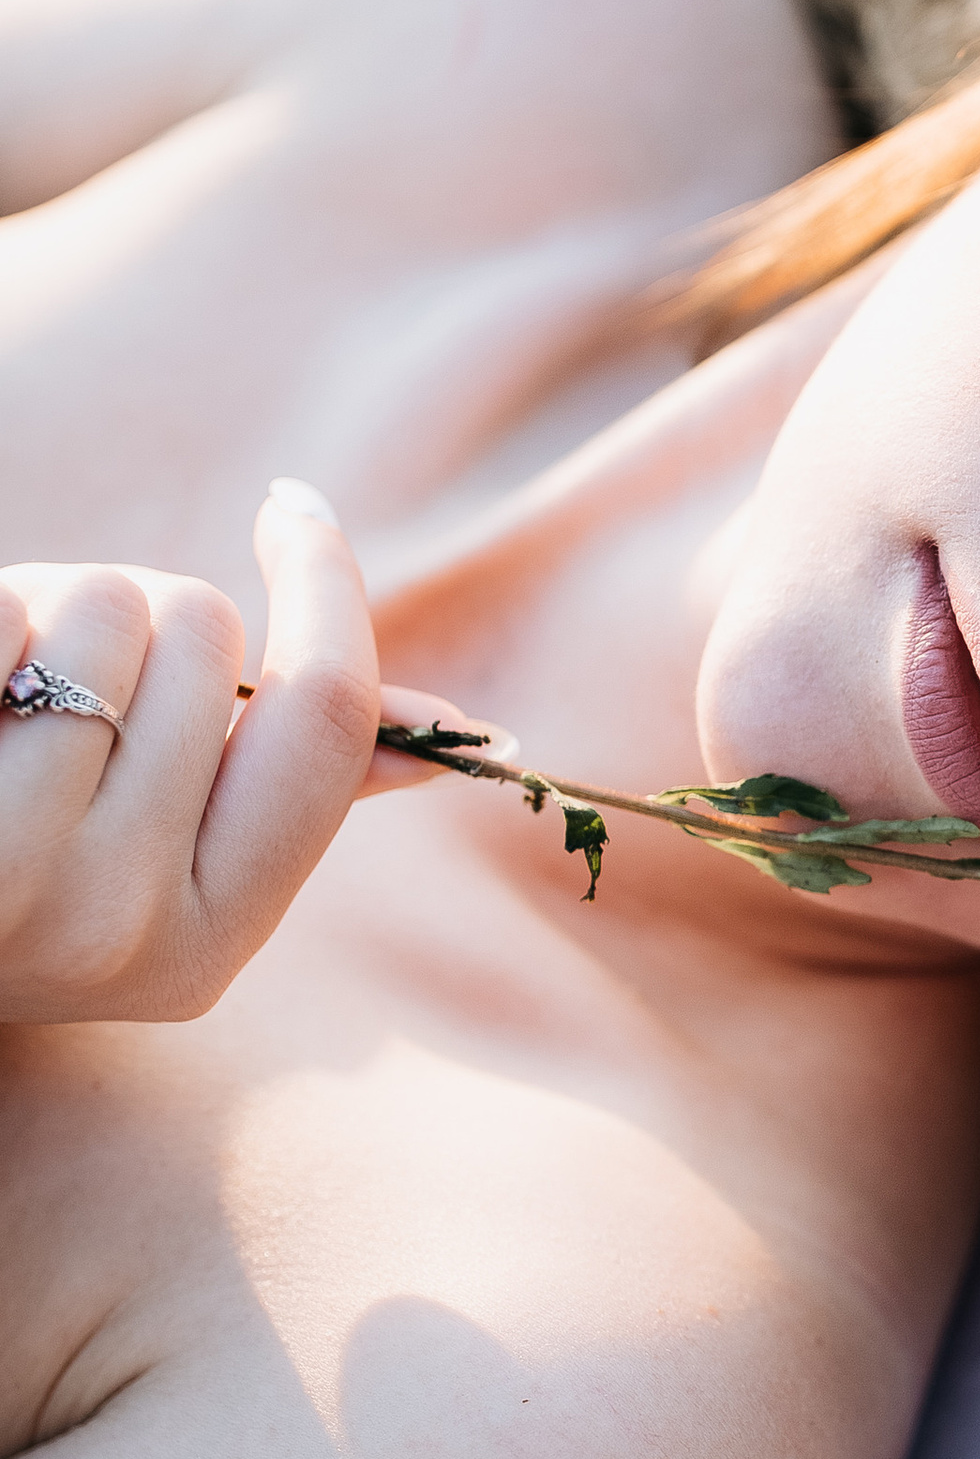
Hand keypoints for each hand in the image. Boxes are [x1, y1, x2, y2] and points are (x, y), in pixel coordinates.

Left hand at [0, 484, 384, 1023]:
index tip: (292, 513)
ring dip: (53, 603)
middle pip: (206, 635)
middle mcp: (116, 928)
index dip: (325, 587)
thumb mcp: (159, 861)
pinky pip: (7, 615)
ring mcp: (11, 877)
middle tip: (64, 675)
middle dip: (142, 611)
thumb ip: (291, 786)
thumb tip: (456, 736)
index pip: (324, 718)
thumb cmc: (16, 855)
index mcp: (209, 946)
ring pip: (107, 606)